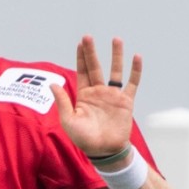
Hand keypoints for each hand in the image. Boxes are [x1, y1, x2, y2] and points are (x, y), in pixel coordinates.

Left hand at [50, 36, 141, 157]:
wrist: (104, 151)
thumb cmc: (84, 139)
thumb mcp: (69, 121)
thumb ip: (63, 102)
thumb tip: (52, 84)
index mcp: (84, 95)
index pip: (82, 71)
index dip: (81, 57)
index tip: (80, 43)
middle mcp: (98, 92)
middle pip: (95, 67)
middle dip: (92, 52)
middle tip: (88, 36)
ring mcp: (112, 96)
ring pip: (115, 71)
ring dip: (115, 55)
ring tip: (116, 39)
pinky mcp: (126, 102)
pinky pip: (132, 83)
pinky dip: (135, 70)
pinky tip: (137, 57)